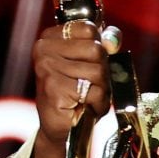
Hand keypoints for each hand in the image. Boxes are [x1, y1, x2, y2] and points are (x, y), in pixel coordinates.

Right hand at [29, 21, 111, 157]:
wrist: (62, 128)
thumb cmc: (77, 95)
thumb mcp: (89, 65)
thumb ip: (102, 46)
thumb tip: (114, 38)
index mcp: (50, 38)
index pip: (89, 29)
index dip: (98, 49)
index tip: (87, 64)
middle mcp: (44, 50)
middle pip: (96, 49)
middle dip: (101, 72)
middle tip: (88, 86)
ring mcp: (47, 69)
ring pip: (98, 71)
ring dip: (100, 90)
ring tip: (86, 98)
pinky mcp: (54, 89)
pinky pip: (94, 92)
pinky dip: (97, 104)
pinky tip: (84, 108)